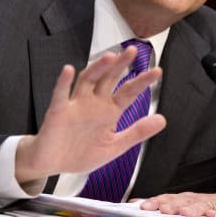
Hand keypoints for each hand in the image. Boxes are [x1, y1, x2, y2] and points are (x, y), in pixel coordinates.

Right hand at [15, 46, 166, 182]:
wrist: (53, 165)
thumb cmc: (81, 153)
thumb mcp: (115, 146)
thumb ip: (137, 132)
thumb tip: (162, 120)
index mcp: (109, 111)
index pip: (128, 92)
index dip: (142, 82)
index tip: (157, 71)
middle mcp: (93, 103)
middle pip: (108, 79)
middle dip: (120, 65)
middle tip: (133, 51)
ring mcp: (75, 105)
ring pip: (87, 81)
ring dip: (97, 68)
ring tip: (109, 57)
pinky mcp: (58, 112)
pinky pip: (60, 95)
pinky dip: (63, 82)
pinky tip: (68, 70)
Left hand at [138, 190, 215, 216]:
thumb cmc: (195, 204)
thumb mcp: (176, 202)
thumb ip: (157, 202)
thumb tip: (134, 202)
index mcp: (178, 198)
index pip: (164, 198)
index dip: (154, 201)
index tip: (144, 206)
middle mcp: (189, 200)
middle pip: (179, 201)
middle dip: (171, 205)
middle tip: (164, 209)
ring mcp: (203, 204)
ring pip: (196, 206)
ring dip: (191, 209)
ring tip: (184, 213)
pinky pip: (215, 212)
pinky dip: (212, 213)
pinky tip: (211, 215)